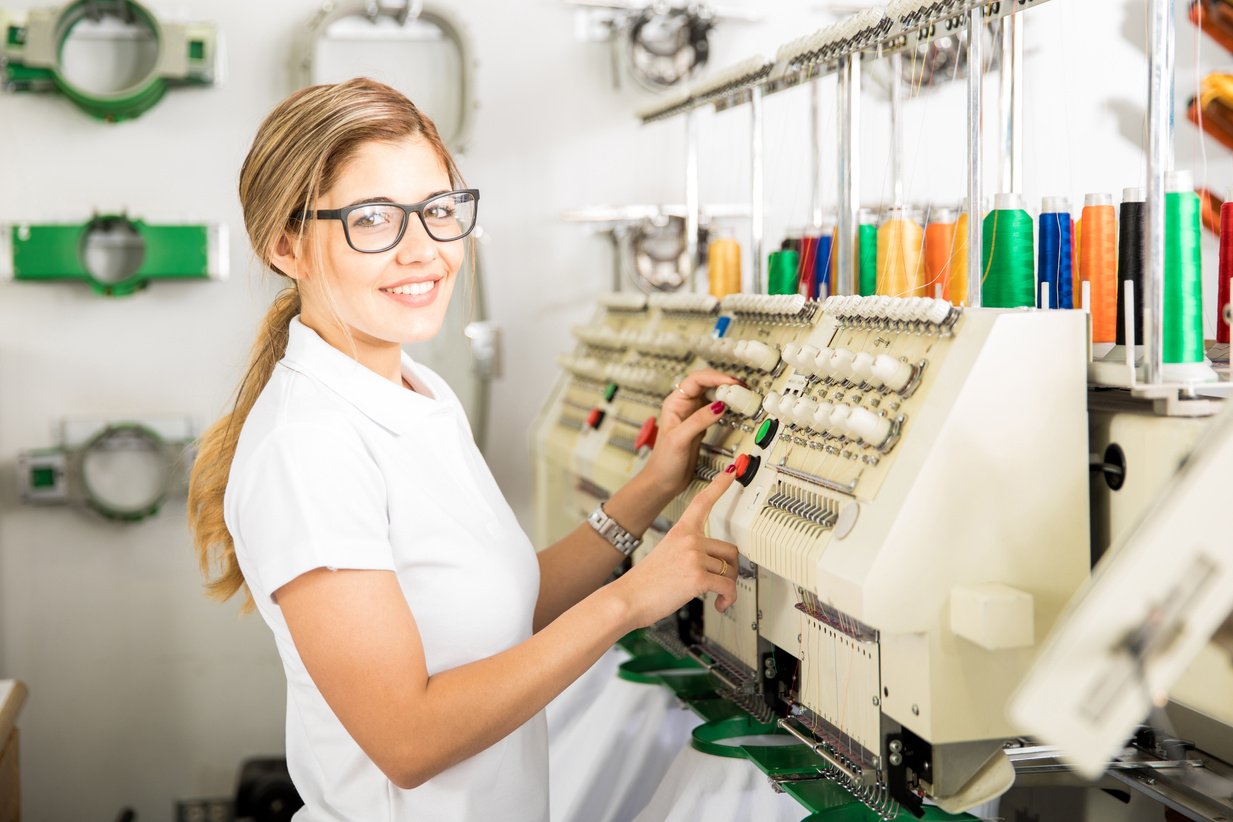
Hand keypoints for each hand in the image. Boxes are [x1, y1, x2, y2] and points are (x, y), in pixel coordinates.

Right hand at [609, 467, 739, 629]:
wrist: (627, 599)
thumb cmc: (644, 583)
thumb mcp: (665, 556)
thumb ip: (688, 554)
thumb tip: (711, 565)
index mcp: (680, 532)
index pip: (702, 502)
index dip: (719, 485)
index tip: (731, 471)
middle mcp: (689, 540)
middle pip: (730, 550)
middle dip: (729, 570)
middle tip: (721, 582)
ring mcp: (694, 557)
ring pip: (731, 571)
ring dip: (728, 587)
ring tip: (717, 597)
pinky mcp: (698, 577)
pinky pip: (728, 587)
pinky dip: (728, 599)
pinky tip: (720, 604)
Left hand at [639, 368, 742, 498]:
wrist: (663, 481)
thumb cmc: (663, 462)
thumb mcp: (680, 439)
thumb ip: (699, 421)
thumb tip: (718, 405)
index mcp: (674, 403)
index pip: (696, 380)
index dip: (714, 377)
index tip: (731, 383)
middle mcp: (684, 406)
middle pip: (706, 383)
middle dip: (723, 382)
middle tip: (740, 388)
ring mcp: (693, 415)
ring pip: (712, 394)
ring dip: (726, 393)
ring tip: (739, 395)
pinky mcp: (701, 425)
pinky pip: (716, 408)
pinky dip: (726, 405)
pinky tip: (733, 408)